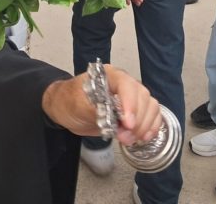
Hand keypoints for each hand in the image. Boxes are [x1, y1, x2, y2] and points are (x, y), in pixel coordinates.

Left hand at [41, 65, 160, 145]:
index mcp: (109, 76)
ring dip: (144, 126)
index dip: (130, 104)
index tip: (127, 124)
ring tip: (128, 139)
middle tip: (124, 137)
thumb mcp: (76, 105)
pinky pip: (151, 115)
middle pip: (142, 96)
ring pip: (150, 106)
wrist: (64, 108)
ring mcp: (131, 97)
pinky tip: (143, 137)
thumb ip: (95, 109)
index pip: (126, 85)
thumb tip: (112, 118)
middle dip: (137, 120)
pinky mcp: (134, 111)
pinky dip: (151, 127)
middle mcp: (124, 83)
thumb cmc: (68, 101)